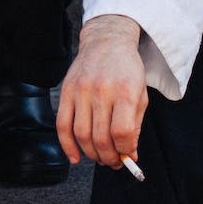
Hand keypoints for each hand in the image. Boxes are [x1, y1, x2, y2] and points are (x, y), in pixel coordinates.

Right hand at [55, 15, 147, 167]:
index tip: (128, 155)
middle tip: (113, 162)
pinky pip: (62, 125)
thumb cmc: (126, 70)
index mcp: (125, 91)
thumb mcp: (140, 94)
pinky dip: (67, 145)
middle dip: (108, 157)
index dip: (125, 150)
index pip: (121, 132)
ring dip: (91, 154)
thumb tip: (130, 154)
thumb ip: (135, 125)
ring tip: (99, 157)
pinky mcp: (66, 91)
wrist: (106, 41)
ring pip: (81, 135)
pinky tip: (75, 156)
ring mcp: (81, 91)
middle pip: (100, 138)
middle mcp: (102, 91)